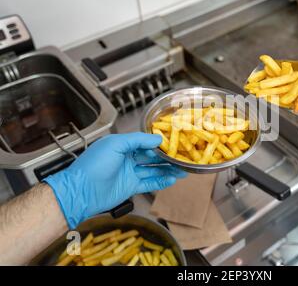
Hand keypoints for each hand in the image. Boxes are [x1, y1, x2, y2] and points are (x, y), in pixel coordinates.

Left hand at [45, 132, 186, 228]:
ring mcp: (129, 173)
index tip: (173, 142)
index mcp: (121, 145)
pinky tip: (172, 179)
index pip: (144, 142)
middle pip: (151, 156)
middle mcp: (126, 158)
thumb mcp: (115, 144)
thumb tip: (157, 139)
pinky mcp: (130, 187)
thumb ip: (138, 140)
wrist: (81, 191)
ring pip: (153, 170)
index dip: (158, 143)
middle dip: (166, 157)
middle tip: (181, 157)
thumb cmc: (94, 164)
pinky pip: (149, 183)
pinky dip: (161, 182)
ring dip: (167, 170)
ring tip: (182, 169)